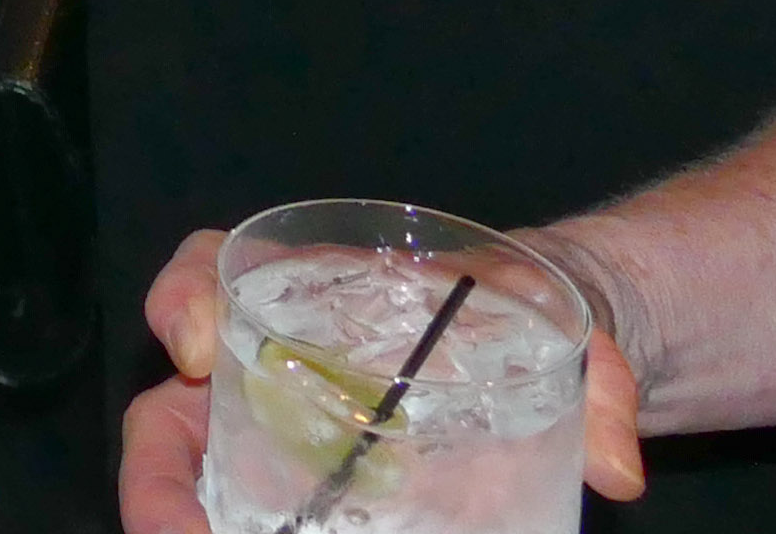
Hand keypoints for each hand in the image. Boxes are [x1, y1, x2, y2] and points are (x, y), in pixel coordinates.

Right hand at [120, 226, 649, 522]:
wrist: (549, 371)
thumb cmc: (527, 322)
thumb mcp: (565, 330)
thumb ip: (599, 386)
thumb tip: (619, 467)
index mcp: (310, 292)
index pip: (210, 267)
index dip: (183, 299)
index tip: (201, 349)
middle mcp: (270, 367)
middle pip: (172, 406)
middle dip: (156, 475)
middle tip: (175, 530)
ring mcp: (278, 445)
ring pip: (192, 481)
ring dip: (178, 522)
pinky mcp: (304, 505)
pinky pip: (247, 521)